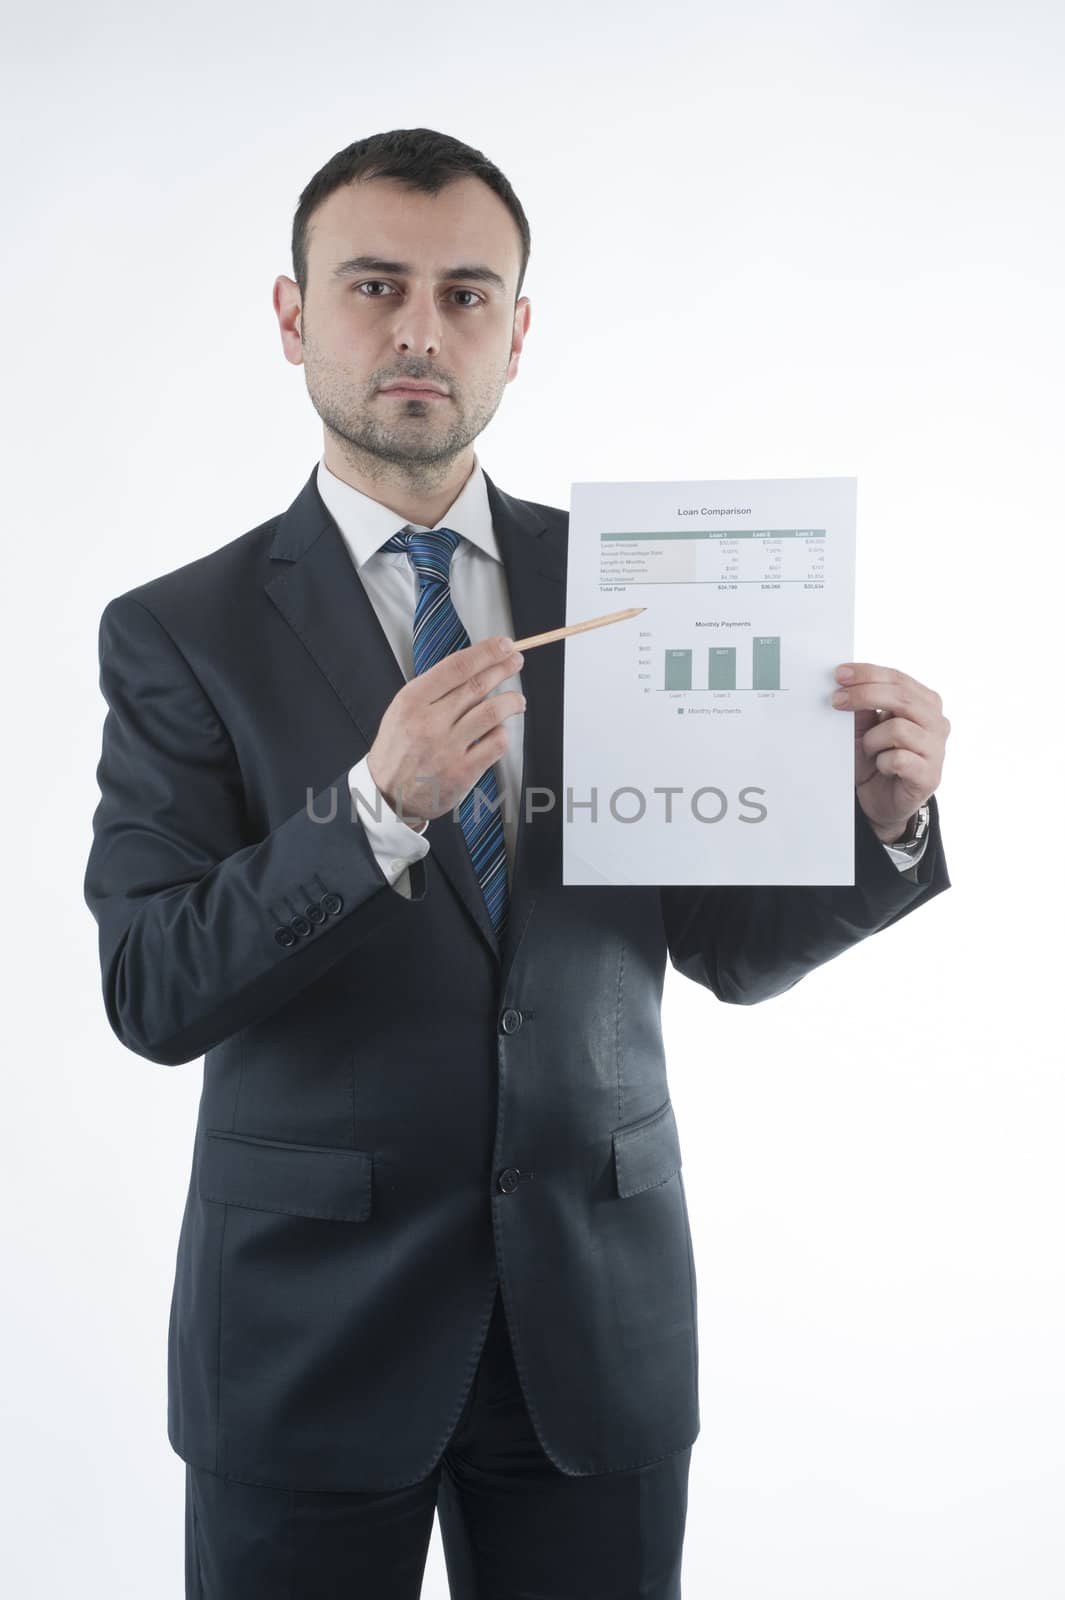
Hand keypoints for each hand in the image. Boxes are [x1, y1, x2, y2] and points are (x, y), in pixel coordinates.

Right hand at [367, 634, 524, 827]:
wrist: (388, 794)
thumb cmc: (399, 749)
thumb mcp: (402, 710)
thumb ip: (434, 690)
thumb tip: (473, 667)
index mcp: (412, 701)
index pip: (456, 667)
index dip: (486, 652)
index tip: (503, 645)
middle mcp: (429, 722)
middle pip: (477, 685)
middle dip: (503, 668)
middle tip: (515, 662)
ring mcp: (447, 747)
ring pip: (492, 712)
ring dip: (511, 701)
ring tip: (517, 700)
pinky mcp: (462, 771)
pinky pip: (495, 743)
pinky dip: (503, 732)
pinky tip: (501, 730)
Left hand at [831, 663, 950, 843]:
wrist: (881, 801)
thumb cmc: (875, 758)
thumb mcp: (863, 727)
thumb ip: (862, 706)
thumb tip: (845, 682)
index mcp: (925, 703)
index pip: (898, 679)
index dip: (868, 674)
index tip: (839, 674)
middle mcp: (936, 723)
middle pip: (901, 698)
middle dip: (864, 695)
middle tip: (836, 701)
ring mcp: (936, 750)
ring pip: (898, 729)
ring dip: (872, 740)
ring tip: (869, 751)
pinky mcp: (930, 776)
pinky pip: (899, 759)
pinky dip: (882, 762)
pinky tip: (882, 767)